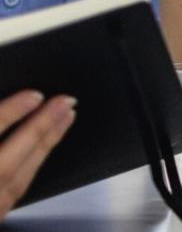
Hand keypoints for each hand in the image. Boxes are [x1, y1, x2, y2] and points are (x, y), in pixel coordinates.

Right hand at [0, 92, 76, 217]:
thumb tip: (9, 108)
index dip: (10, 114)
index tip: (35, 96)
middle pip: (10, 159)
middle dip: (40, 127)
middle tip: (66, 102)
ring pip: (20, 177)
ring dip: (46, 143)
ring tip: (67, 117)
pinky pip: (18, 189)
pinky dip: (35, 164)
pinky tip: (46, 148)